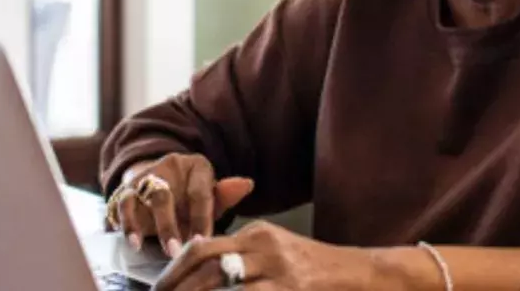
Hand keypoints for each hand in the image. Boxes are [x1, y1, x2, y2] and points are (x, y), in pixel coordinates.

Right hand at [109, 153, 253, 256]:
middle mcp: (169, 166)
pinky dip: (125, 223)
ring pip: (141, 196)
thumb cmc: (192, 195)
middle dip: (169, 225)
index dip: (201, 219)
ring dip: (141, 223)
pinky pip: (122, 203)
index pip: (200, 193)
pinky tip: (131, 242)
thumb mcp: (210, 195)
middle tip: (175, 251)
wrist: (161, 180)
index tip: (202, 242)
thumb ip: (225, 195)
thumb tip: (247, 184)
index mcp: (197, 166)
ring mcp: (146, 176)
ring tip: (142, 247)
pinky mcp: (127, 189)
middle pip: (166, 194)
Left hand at [154, 220, 377, 290]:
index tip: (159, 288)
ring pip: (221, 284)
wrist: (360, 274)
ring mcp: (277, 272)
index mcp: (257, 234)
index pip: (202, 248)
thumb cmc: (314, 268)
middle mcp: (264, 248)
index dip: (174, 271)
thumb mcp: (277, 248)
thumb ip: (241, 253)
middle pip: (205, 263)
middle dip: (176, 285)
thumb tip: (197, 260)